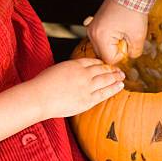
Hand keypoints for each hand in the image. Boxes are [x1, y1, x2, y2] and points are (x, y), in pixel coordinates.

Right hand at [0, 58, 123, 146]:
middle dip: (112, 69)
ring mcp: (86, 87)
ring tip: (122, 77)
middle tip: (120, 70)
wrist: (39, 97)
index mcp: (74, 64)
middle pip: (102, 69)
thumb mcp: (56, 70)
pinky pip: (104, 93)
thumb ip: (68, 70)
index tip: (106, 64)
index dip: (101, 63)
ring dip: (116, 77)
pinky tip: (120, 86)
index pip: (92, 61)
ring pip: (106, 79)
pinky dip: (113, 88)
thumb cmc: (42, 85)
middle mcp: (83, 74)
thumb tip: (74, 73)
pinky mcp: (87, 99)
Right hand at [87, 0, 147, 63]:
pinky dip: (110, 37)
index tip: (128, 43)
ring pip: (103, 46)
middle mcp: (92, 33)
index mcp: (100, 37)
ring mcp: (92, 28)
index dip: (122, 54)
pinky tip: (118, 28)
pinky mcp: (95, 24)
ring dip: (114, 43)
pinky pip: (101, 38)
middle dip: (117, 49)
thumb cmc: (132, 10)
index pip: (110, 59)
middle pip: (104, 54)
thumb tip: (130, 56)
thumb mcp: (138, 36)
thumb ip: (134, 52)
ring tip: (122, 30)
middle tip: (126, 36)